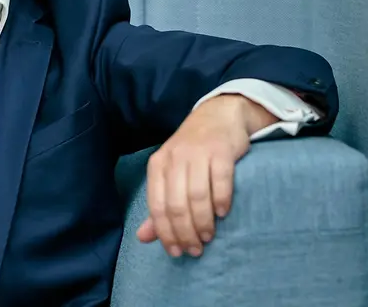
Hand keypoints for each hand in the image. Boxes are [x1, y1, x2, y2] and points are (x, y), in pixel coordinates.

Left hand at [136, 94, 278, 257]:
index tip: (176, 252)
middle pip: (176, 204)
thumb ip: (160, 206)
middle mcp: (174, 159)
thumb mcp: (170, 174)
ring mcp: (197, 153)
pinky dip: (221, 200)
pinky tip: (223, 213)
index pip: (157, 205)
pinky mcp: (221, 151)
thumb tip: (143, 237)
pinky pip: (220, 180)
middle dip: (185, 232)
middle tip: (195, 250)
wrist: (217, 116)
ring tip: (208, 236)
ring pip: (196, 195)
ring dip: (203, 221)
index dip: (165, 232)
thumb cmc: (192, 152)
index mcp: (157, 165)